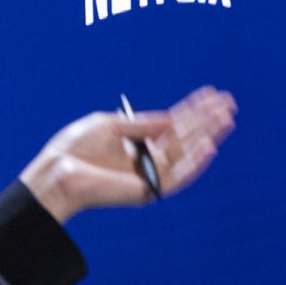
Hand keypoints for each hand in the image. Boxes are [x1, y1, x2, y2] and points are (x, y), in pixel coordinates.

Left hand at [20, 87, 236, 220]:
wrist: (56, 172)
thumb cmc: (74, 148)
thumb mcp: (110, 125)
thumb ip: (143, 124)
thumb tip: (172, 118)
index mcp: (138, 144)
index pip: (173, 124)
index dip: (193, 109)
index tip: (212, 94)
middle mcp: (148, 160)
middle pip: (186, 137)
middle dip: (207, 120)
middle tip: (228, 103)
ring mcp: (149, 176)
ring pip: (187, 154)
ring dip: (208, 136)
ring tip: (226, 119)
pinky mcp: (148, 190)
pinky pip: (178, 177)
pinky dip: (196, 163)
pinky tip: (210, 146)